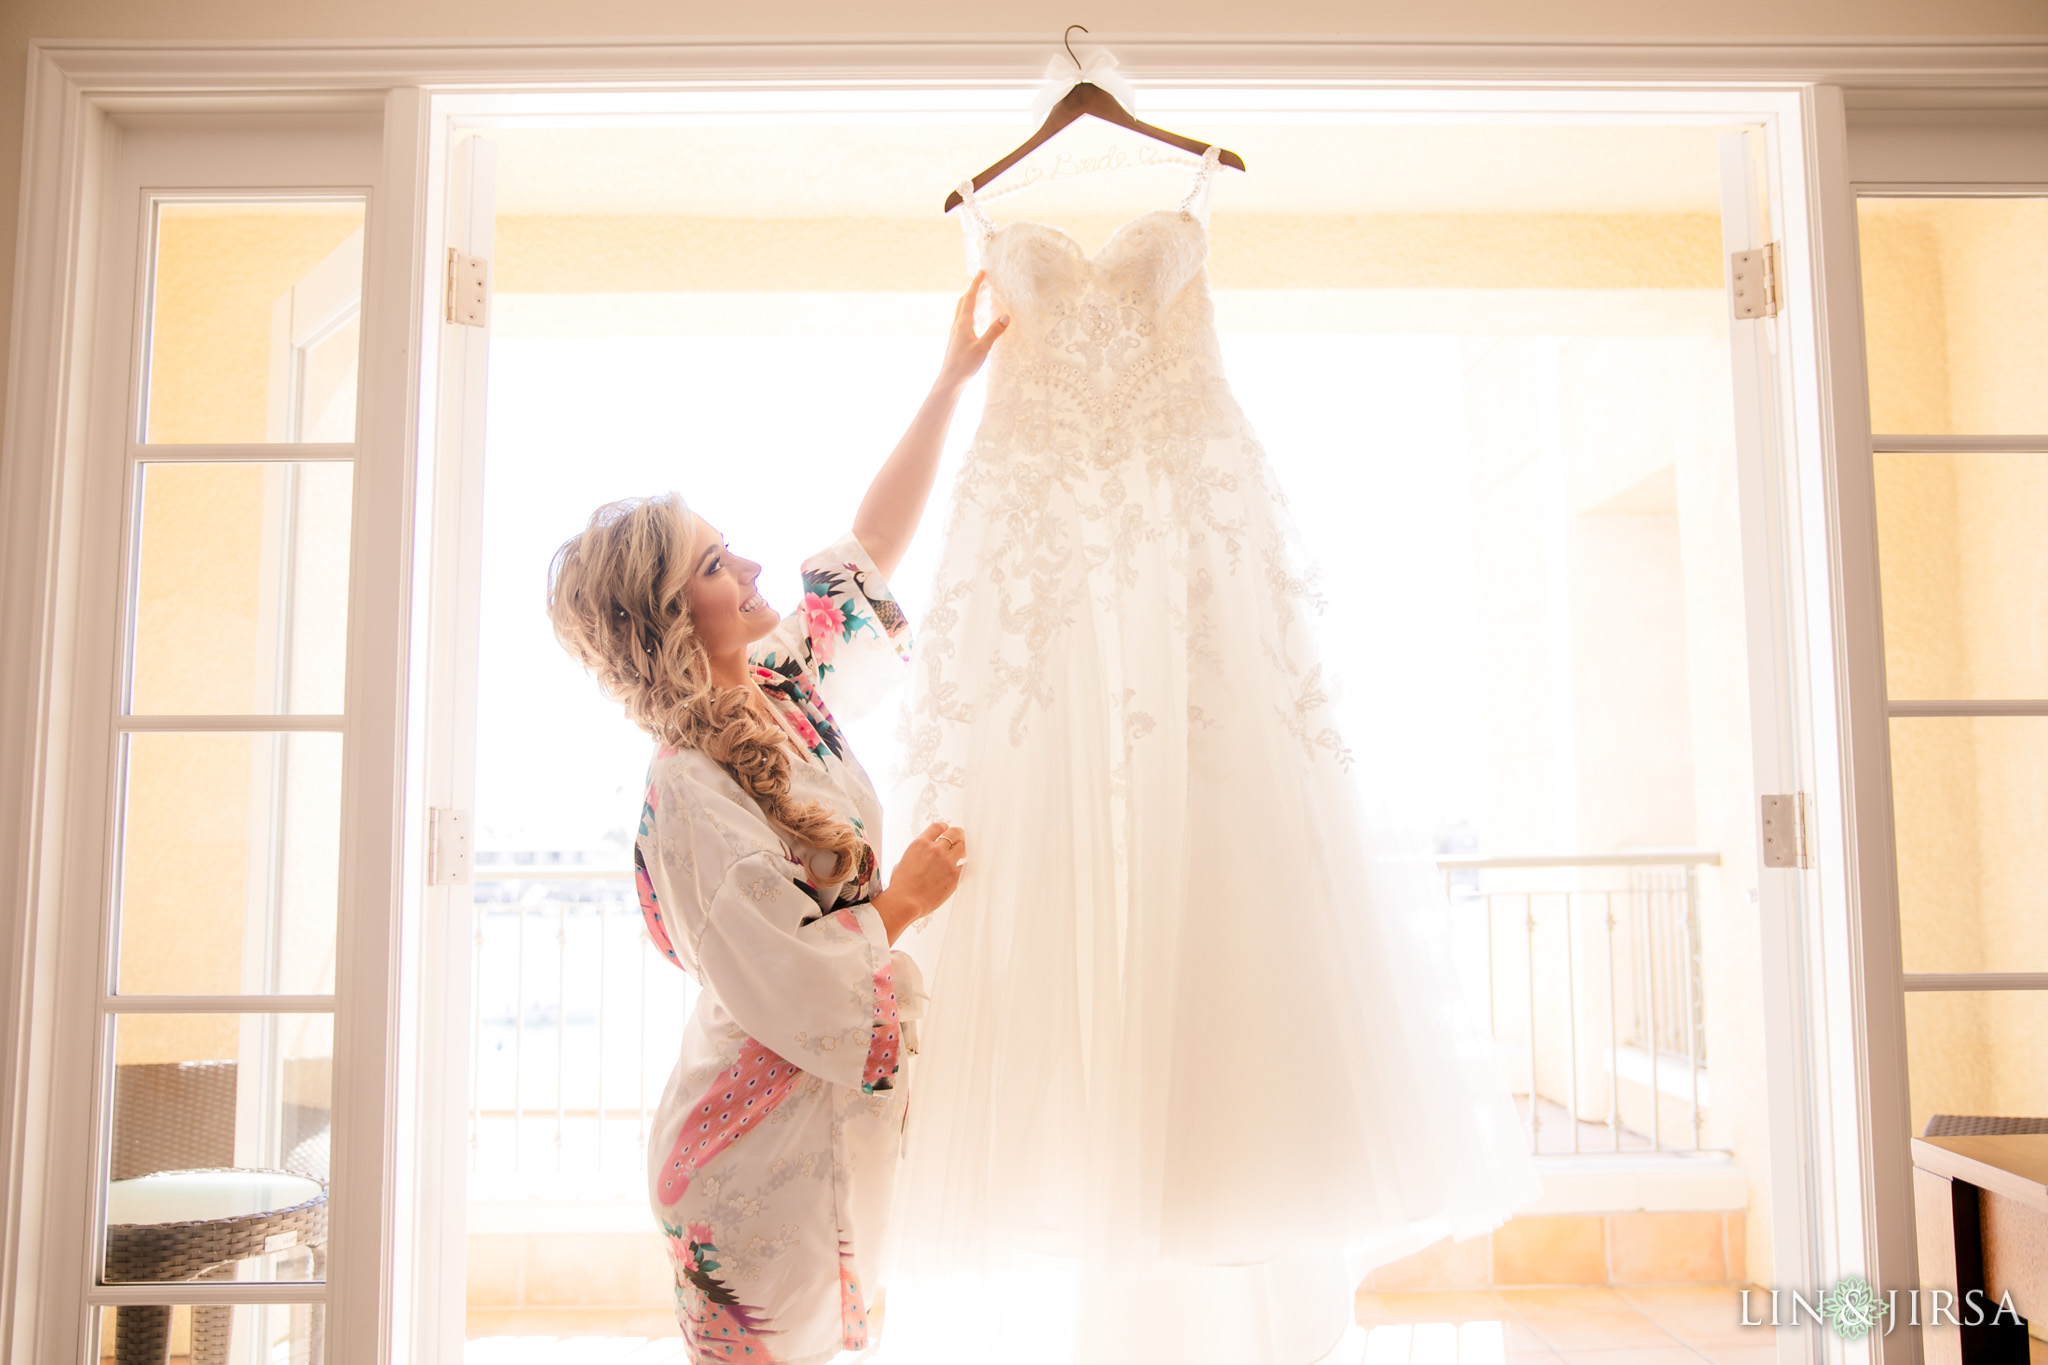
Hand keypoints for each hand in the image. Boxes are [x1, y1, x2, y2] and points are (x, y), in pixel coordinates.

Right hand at [871, 822, 966, 943]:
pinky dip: (967, 865)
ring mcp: (946, 861)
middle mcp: (934, 849)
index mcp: (920, 844)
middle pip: (954, 833)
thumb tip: (918, 859)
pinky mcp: (954, 875)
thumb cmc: (900, 886)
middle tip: (960, 840)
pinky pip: (967, 865)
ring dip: (964, 849)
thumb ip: (914, 856)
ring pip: (963, 846)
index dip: (944, 828)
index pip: (938, 827)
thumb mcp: (902, 863)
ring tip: (963, 855)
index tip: (946, 831)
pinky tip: (966, 867)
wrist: (904, 901)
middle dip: (959, 835)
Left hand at [933, 272, 1007, 394]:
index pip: (970, 298)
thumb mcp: (983, 348)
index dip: (976, 284)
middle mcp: (957, 325)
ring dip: (969, 300)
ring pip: (961, 310)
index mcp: (963, 323)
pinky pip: (962, 319)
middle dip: (972, 289)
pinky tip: (974, 319)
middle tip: (982, 281)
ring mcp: (955, 332)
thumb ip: (994, 332)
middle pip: (963, 301)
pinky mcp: (956, 340)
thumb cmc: (965, 365)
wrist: (949, 380)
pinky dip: (969, 312)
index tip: (982, 272)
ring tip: (979, 295)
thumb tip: (1005, 317)